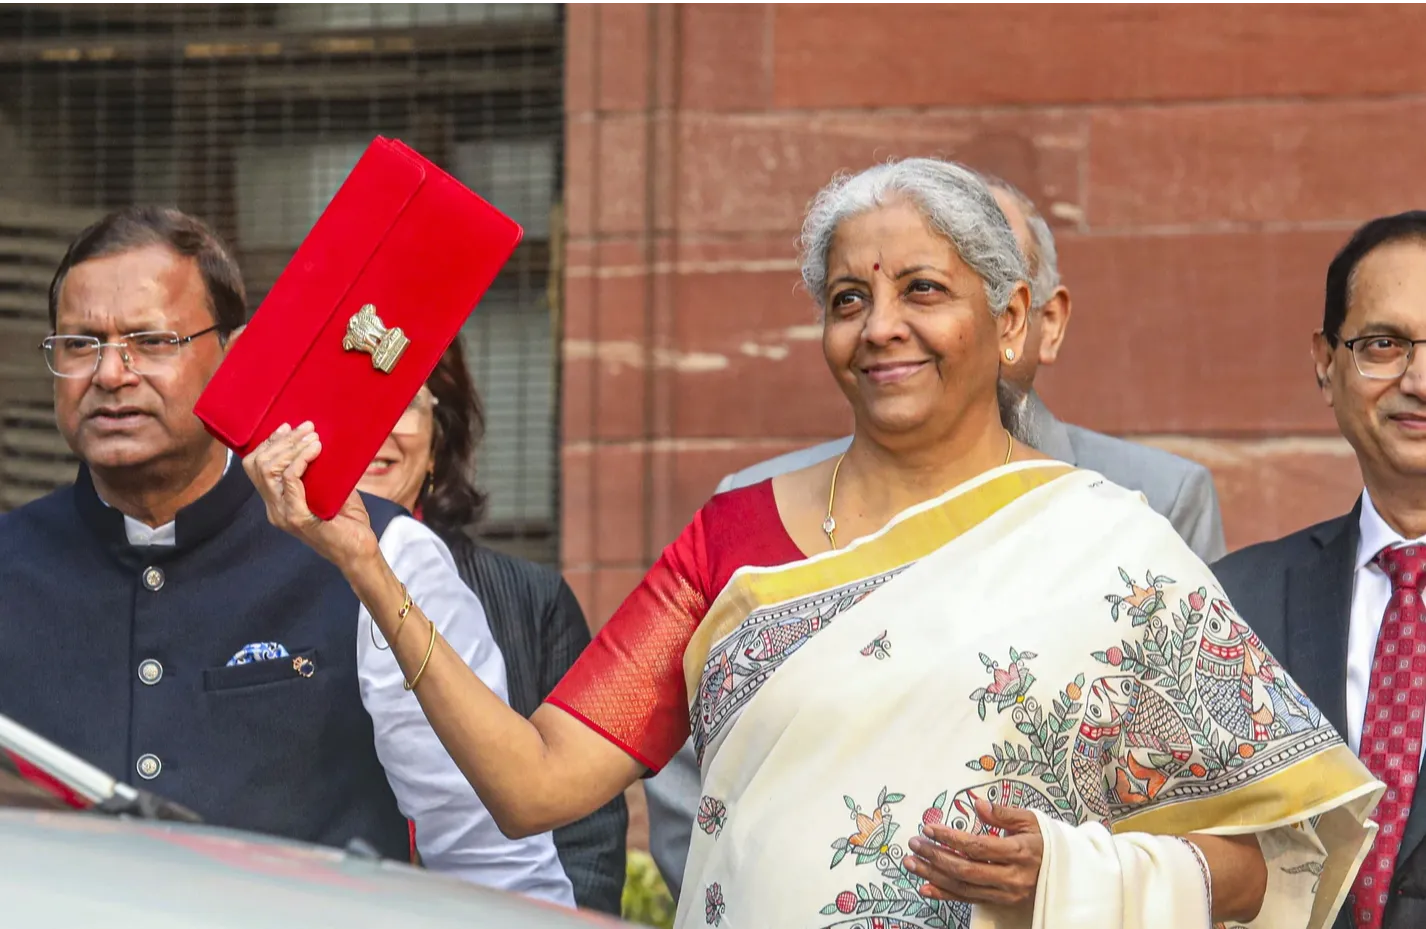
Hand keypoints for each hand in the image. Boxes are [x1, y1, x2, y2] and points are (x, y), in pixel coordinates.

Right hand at [241, 422, 380, 575]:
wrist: (360, 553)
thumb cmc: (349, 524)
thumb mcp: (332, 491)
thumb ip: (322, 472)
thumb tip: (322, 443)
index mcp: (278, 502)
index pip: (256, 467)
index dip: (270, 444)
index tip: (289, 427)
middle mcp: (275, 508)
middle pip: (258, 465)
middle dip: (282, 441)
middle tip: (307, 429)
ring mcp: (284, 514)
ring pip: (270, 470)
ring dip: (292, 447)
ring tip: (314, 438)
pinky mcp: (299, 518)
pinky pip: (290, 481)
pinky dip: (301, 460)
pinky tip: (316, 450)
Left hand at [903, 798, 1042, 908]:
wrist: (1071, 872)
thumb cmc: (1048, 841)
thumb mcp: (1032, 820)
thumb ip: (1004, 813)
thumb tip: (977, 804)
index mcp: (1021, 852)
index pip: (978, 847)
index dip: (951, 838)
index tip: (930, 828)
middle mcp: (1013, 876)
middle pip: (966, 869)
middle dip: (936, 856)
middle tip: (914, 843)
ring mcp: (1007, 893)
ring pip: (964, 887)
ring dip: (934, 875)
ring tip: (911, 863)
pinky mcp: (1003, 901)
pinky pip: (970, 899)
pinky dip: (945, 894)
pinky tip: (926, 887)